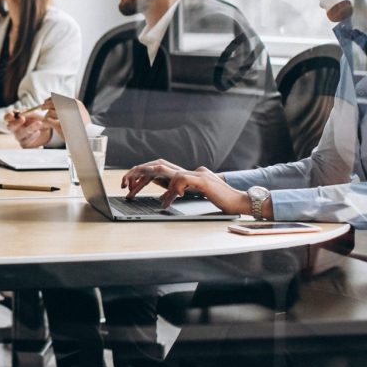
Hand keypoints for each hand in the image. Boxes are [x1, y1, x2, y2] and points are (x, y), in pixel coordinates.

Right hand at [4, 111, 52, 148]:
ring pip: (20, 134)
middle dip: (16, 122)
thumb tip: (21, 114)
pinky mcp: (24, 144)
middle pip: (10, 127)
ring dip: (30, 127)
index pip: (7, 118)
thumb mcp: (34, 114)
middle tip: (23, 118)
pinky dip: (33, 136)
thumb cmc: (38, 120)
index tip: (12, 114)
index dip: (8, 116)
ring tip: (39, 123)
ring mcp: (19, 137)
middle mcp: (15, 129)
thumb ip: (28, 113)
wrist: (47, 130)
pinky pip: (25, 141)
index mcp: (15, 119)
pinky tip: (38, 132)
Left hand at [36, 96, 88, 141]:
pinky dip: (47, 121)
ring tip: (50, 119)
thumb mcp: (79, 112)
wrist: (87, 138)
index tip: (46, 101)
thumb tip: (53, 100)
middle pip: (52, 103)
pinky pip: (48, 120)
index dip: (50, 99)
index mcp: (75, 103)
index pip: (58, 97)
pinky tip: (50, 124)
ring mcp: (66, 116)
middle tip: (42, 107)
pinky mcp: (60, 125)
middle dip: (46, 105)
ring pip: (49, 112)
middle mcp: (70, 108)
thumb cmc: (82, 126)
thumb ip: (69, 105)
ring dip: (47, 115)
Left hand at [121, 158, 248, 212]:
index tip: (129, 186)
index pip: (159, 169)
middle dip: (137, 174)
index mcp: (186, 174)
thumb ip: (182, 190)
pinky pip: (180, 180)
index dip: (142, 175)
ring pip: (164, 169)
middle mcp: (189, 170)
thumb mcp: (196, 195)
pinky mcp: (202, 181)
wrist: (241, 202)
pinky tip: (166, 201)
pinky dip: (170, 190)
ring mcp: (196, 174)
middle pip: (157, 165)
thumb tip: (166, 193)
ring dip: (147, 180)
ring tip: (137, 192)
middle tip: (125, 186)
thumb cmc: (220, 201)